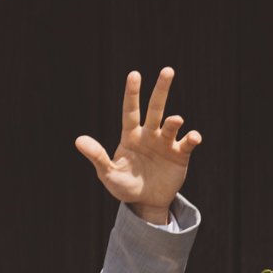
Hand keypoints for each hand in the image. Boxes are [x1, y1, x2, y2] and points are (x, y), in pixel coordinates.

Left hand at [75, 68, 199, 225]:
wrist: (146, 202)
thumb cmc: (124, 186)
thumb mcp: (108, 174)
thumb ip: (97, 157)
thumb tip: (78, 140)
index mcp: (131, 136)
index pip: (130, 111)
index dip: (132, 93)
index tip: (134, 74)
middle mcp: (149, 135)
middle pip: (156, 108)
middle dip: (161, 89)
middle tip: (167, 70)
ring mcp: (166, 143)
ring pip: (171, 125)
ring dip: (174, 122)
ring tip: (175, 120)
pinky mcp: (180, 154)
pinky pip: (187, 143)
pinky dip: (192, 138)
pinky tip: (193, 137)